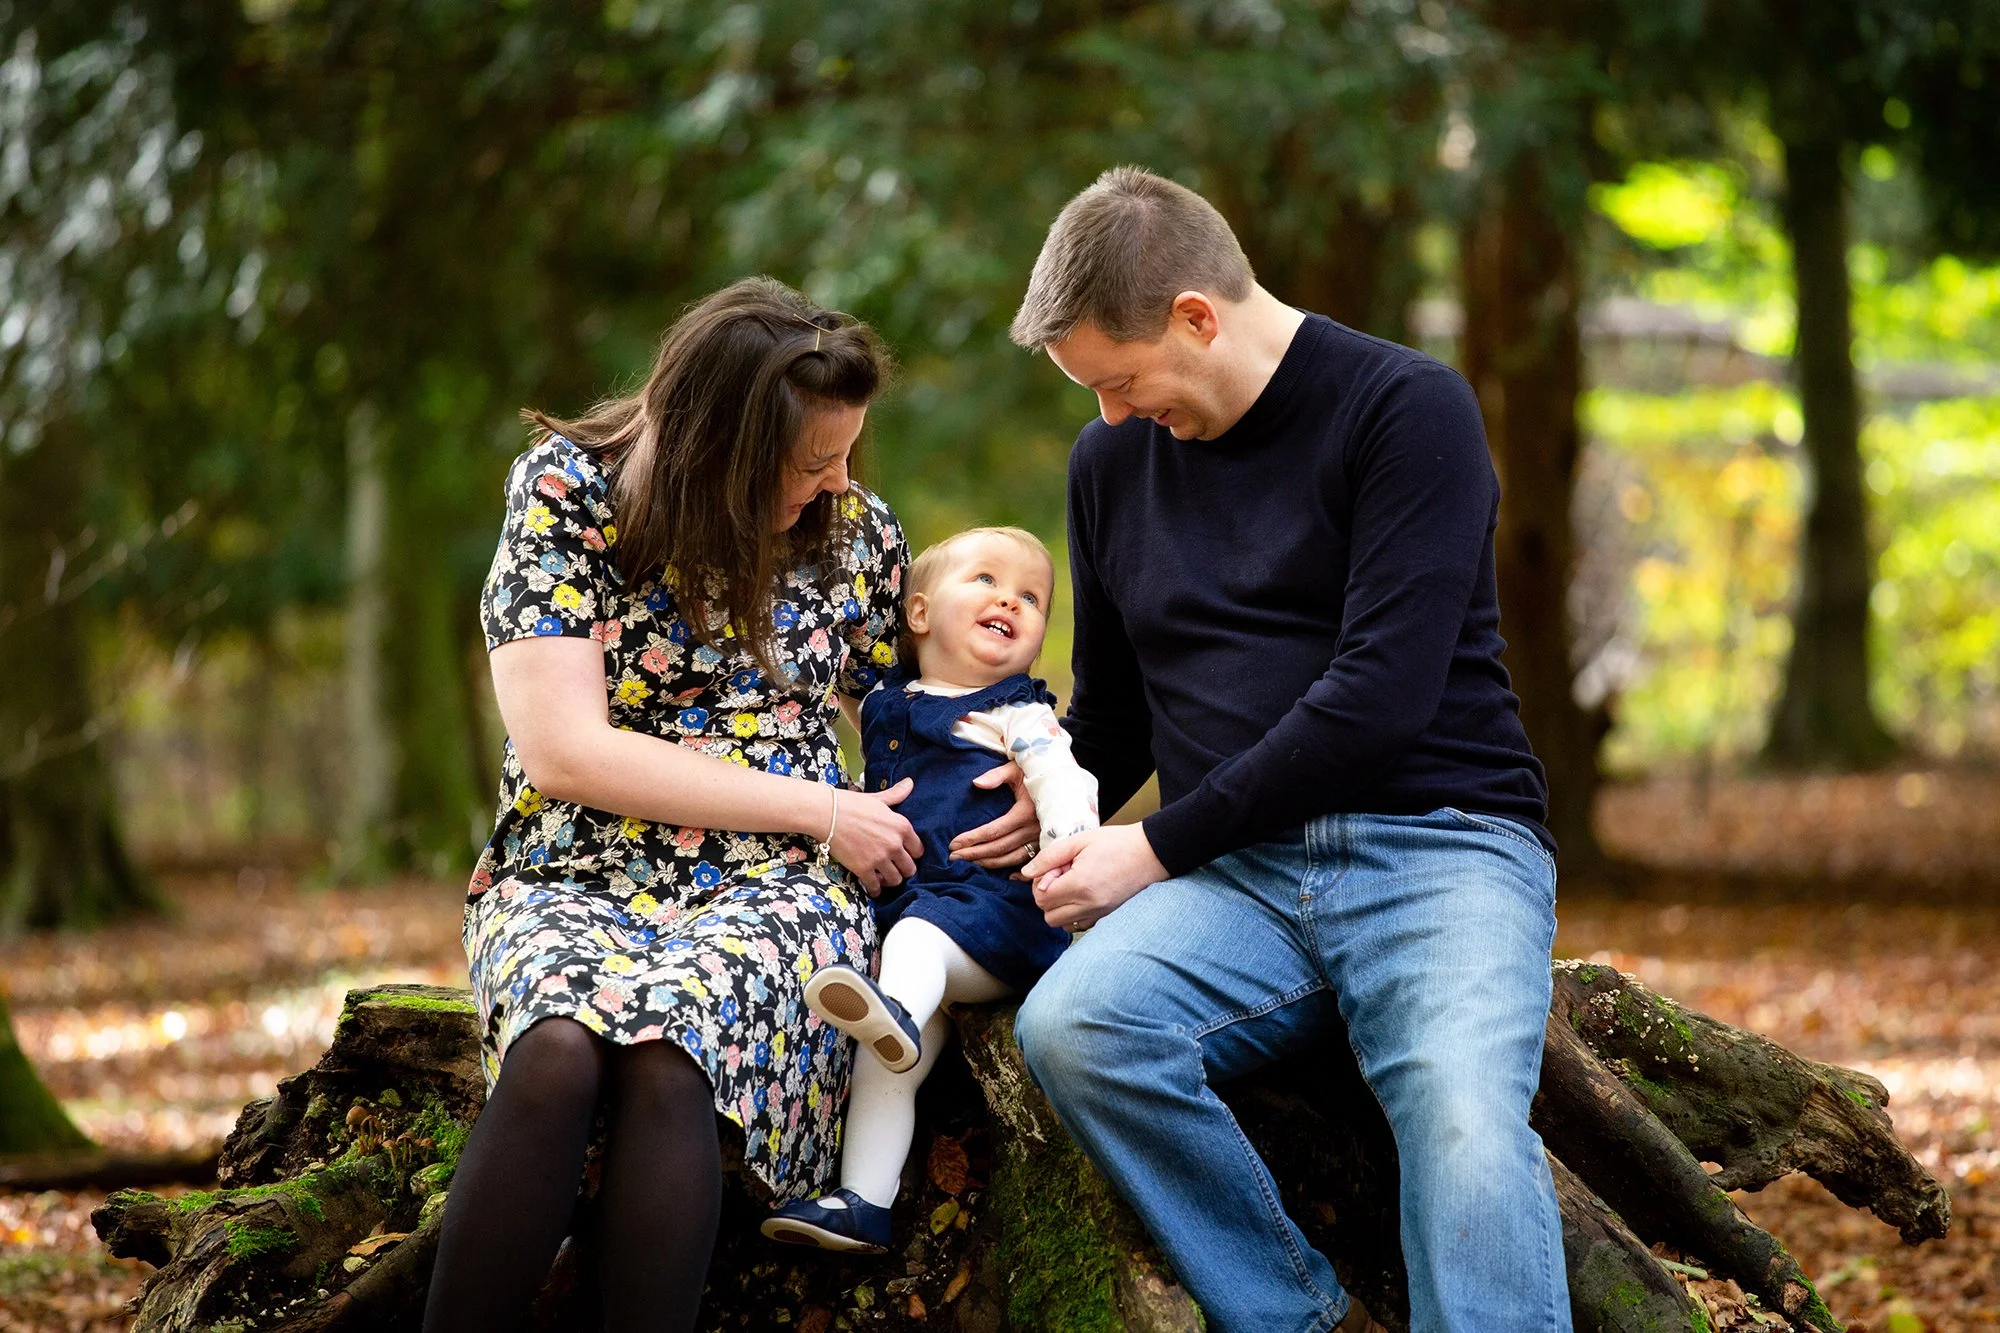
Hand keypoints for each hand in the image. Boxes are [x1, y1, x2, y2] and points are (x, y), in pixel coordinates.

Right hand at [828, 779, 922, 896]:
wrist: (827, 814)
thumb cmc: (852, 803)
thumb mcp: (878, 798)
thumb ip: (896, 794)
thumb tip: (910, 782)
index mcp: (902, 826)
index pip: (919, 850)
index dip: (912, 854)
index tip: (905, 856)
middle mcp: (894, 844)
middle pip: (910, 868)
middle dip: (904, 870)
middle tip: (895, 868)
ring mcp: (880, 858)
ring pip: (896, 880)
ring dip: (890, 880)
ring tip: (884, 877)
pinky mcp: (864, 869)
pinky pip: (876, 887)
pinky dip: (875, 890)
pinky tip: (872, 887)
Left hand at [947, 762, 1039, 868]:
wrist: (1064, 780)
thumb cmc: (1037, 772)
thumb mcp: (1017, 769)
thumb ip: (996, 775)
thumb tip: (976, 783)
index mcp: (1025, 812)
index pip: (993, 831)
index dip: (972, 838)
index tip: (953, 844)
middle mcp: (1034, 828)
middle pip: (999, 848)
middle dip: (974, 854)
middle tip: (954, 858)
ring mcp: (1041, 838)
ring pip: (1012, 858)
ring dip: (989, 864)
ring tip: (970, 864)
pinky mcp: (1047, 843)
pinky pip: (1031, 861)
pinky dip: (1018, 871)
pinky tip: (1005, 877)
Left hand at [1025, 824, 1166, 929]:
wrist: (1151, 853)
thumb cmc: (1117, 843)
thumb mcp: (1079, 841)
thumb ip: (1049, 858)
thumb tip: (1026, 873)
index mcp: (1080, 884)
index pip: (1041, 898)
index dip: (1041, 883)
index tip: (1056, 869)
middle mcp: (1090, 905)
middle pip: (1048, 916)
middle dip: (1048, 897)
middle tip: (1062, 877)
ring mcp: (1100, 914)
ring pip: (1062, 924)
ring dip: (1060, 907)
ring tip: (1073, 885)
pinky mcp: (1107, 917)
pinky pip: (1079, 925)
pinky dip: (1074, 913)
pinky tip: (1083, 894)